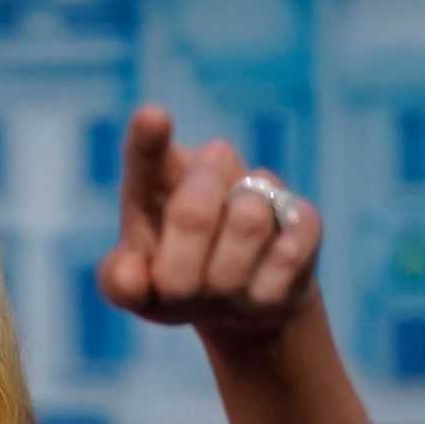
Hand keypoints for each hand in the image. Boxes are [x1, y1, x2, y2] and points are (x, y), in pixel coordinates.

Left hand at [98, 106, 321, 347]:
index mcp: (157, 182)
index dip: (149, 140)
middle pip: (194, 211)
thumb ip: (121, 285)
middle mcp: (209, 172)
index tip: (152, 118)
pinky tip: (257, 289)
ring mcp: (260, 190)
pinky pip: (289, 252)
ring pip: (249, 224)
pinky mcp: (303, 218)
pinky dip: (265, 288)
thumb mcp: (140, 293)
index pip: (147, 159)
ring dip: (226, 279)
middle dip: (182, 263)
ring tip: (220, 289)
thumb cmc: (177, 285)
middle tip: (177, 290)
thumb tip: (127, 275)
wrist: (238, 305)